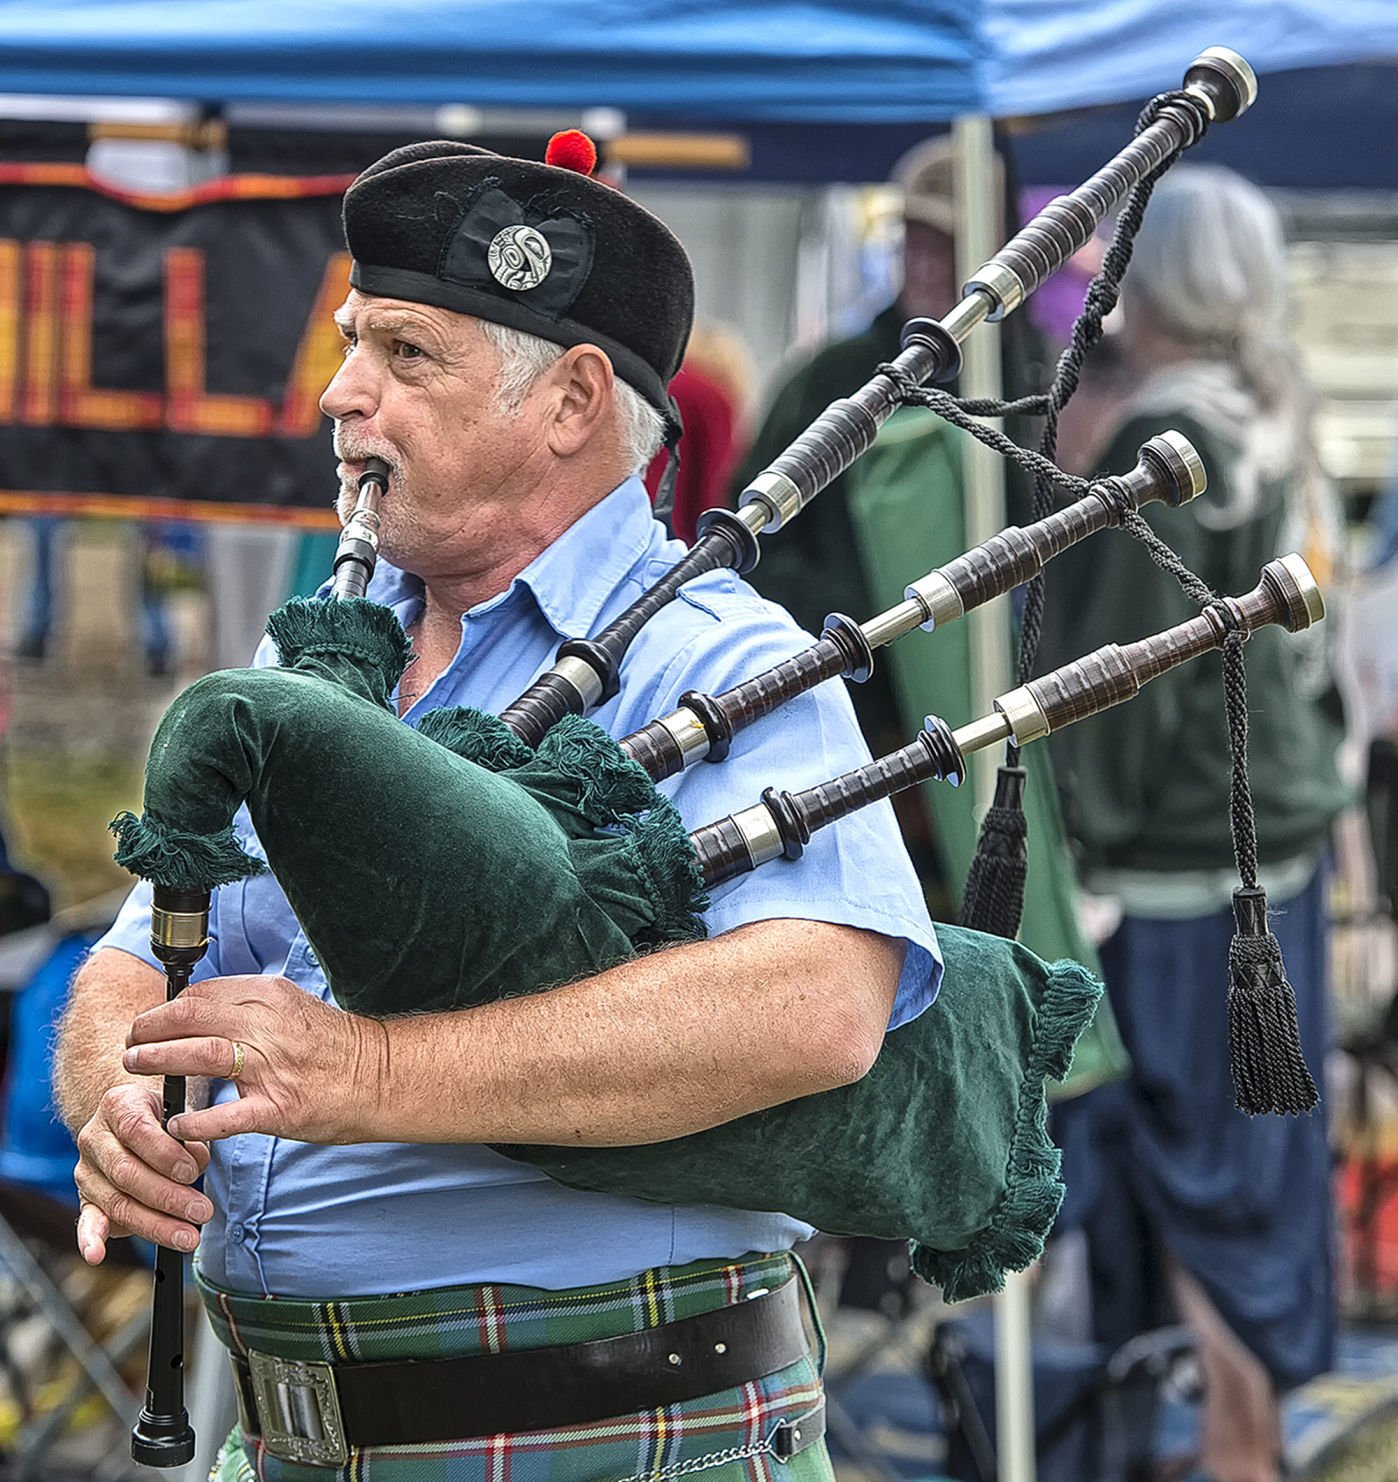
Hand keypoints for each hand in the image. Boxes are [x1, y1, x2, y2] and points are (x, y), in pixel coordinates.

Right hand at [74, 1082, 211, 1261]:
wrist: (136, 1119)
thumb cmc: (166, 1118)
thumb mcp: (182, 1114)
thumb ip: (190, 1136)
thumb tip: (194, 1161)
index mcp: (118, 1105)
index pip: (136, 1129)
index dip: (164, 1154)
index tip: (191, 1172)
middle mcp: (94, 1136)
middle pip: (126, 1172)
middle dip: (167, 1196)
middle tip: (201, 1212)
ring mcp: (86, 1170)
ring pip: (116, 1201)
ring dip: (154, 1224)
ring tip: (186, 1237)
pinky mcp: (86, 1198)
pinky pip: (87, 1220)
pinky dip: (90, 1239)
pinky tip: (97, 1254)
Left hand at [122, 975, 388, 1145]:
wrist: (382, 1077)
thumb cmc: (336, 1045)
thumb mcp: (293, 1008)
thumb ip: (250, 1007)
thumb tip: (199, 1009)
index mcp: (271, 996)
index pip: (200, 995)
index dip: (164, 1009)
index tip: (149, 1023)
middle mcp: (268, 1026)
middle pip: (190, 1018)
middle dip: (149, 1031)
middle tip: (131, 1045)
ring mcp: (273, 1068)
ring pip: (199, 1056)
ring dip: (158, 1062)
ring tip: (136, 1069)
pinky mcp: (278, 1109)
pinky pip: (224, 1116)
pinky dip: (193, 1121)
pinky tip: (176, 1124)